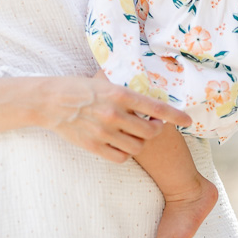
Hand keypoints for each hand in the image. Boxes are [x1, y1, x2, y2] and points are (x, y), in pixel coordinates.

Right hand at [42, 75, 191, 162]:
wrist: (50, 102)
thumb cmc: (79, 87)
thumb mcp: (105, 80)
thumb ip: (125, 88)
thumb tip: (147, 85)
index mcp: (119, 94)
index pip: (156, 108)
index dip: (176, 116)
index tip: (188, 120)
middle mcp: (114, 115)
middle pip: (150, 132)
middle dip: (157, 130)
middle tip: (155, 126)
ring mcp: (104, 133)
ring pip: (137, 147)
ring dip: (141, 142)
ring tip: (137, 134)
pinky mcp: (94, 147)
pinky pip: (121, 157)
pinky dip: (126, 153)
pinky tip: (123, 144)